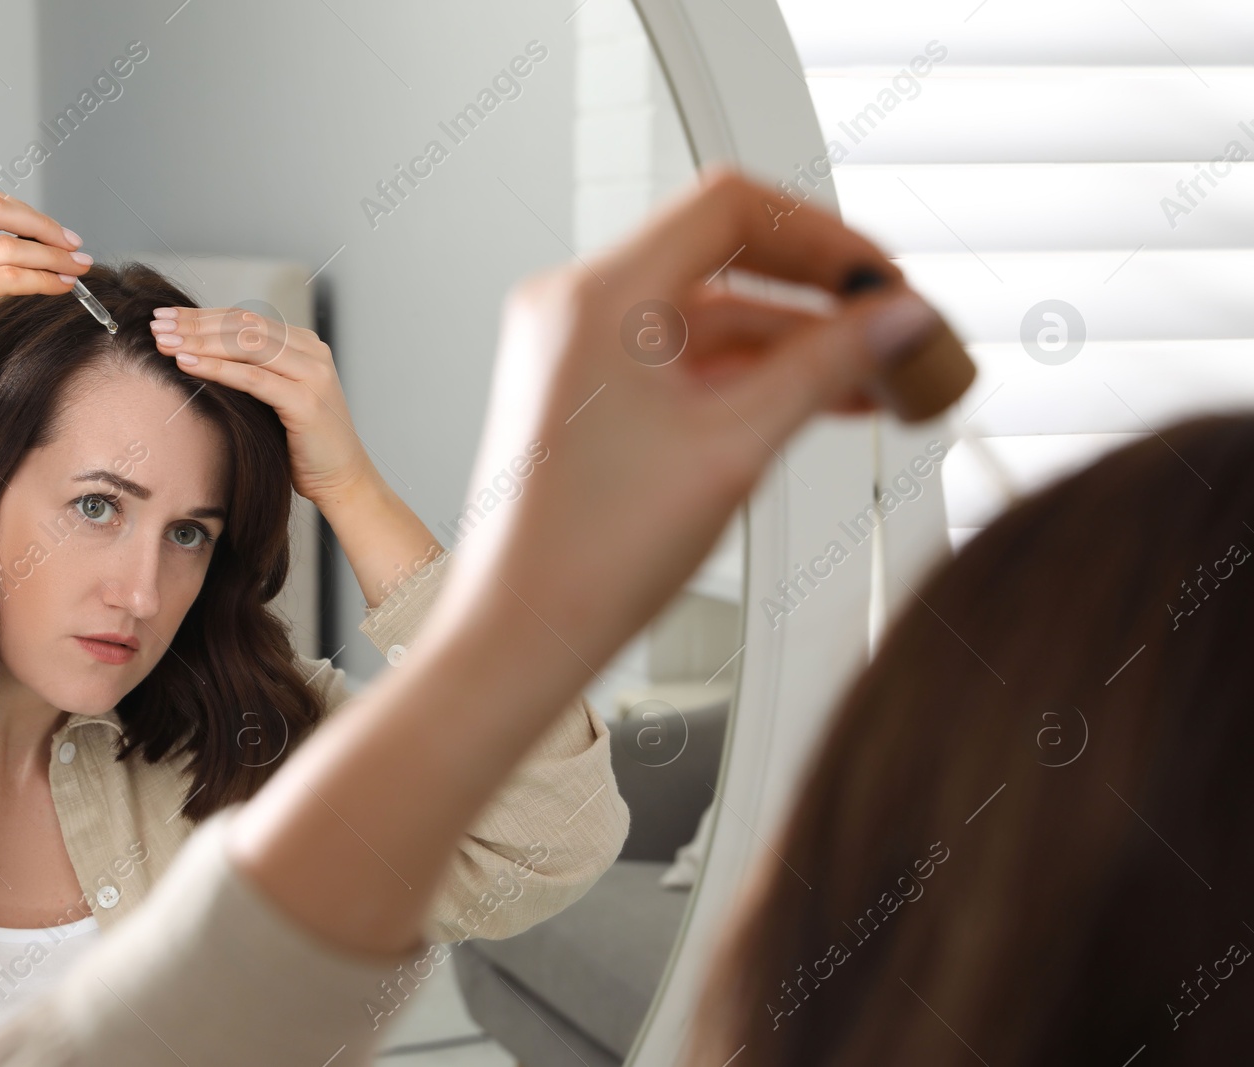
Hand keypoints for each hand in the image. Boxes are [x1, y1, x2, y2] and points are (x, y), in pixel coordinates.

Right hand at [0, 182, 90, 407]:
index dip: (20, 209)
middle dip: (42, 225)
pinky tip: (61, 287)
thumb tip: (16, 248)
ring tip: (77, 268)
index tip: (49, 228)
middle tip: (72, 244)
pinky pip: (12, 277)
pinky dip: (44, 280)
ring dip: (53, 256)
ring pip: (9, 246)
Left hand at [148, 307, 372, 506]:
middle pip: (244, 325)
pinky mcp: (307, 402)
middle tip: (157, 325)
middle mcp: (312, 352)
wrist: (341, 480)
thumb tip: (196, 352)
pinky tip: (187, 364)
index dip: (203, 316)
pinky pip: (254, 379)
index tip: (166, 318)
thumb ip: (251, 371)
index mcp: (304, 345)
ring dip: (200, 341)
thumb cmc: (302, 445)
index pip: (245, 318)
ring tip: (165, 343)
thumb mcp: (275, 398)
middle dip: (195, 324)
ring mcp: (313, 375)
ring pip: (247, 345)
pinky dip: (218, 369)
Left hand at [427, 166, 945, 681]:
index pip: (731, 209)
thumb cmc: (589, 556)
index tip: (884, 281)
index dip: (823, 237)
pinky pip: (683, 362)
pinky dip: (748, 376)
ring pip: (709, 319)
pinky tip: (818, 400)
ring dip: (793, 344)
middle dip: (818, 298)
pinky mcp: (587, 396)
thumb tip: (898, 318)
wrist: (521, 635)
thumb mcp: (735, 448)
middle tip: (896, 331)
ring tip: (878, 378)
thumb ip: (826, 368)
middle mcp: (576, 310)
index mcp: (596, 298)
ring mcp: (577, 354)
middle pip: (723, 260)